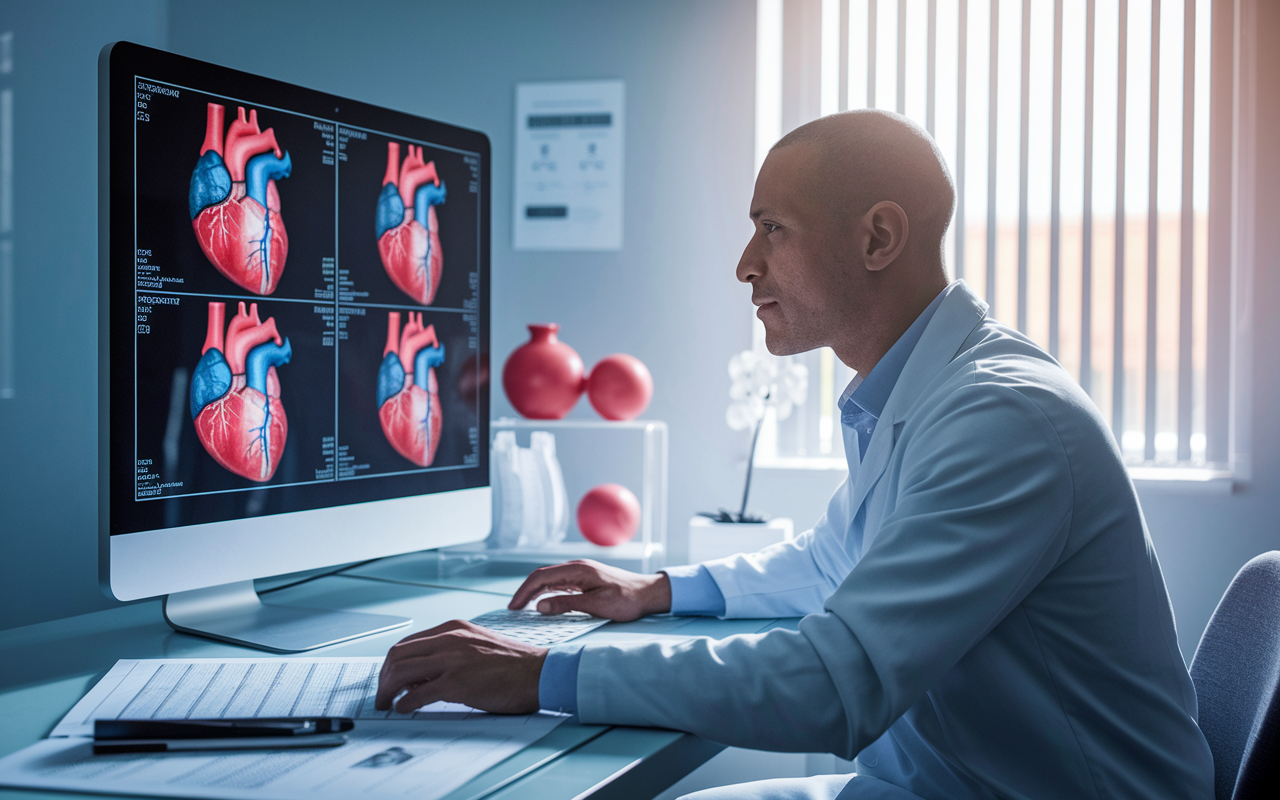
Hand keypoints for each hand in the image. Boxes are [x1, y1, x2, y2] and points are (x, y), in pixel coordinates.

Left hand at [375, 620, 545, 713]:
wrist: (539, 672)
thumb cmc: (513, 664)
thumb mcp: (477, 646)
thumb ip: (449, 653)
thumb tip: (421, 676)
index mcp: (454, 628)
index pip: (407, 643)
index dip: (392, 664)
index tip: (389, 678)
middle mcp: (450, 638)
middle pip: (398, 655)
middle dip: (384, 678)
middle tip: (382, 694)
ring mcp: (453, 660)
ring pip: (402, 672)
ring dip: (388, 691)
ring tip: (387, 703)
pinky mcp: (457, 682)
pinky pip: (417, 694)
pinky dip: (404, 703)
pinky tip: (403, 709)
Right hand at [508, 559, 671, 620]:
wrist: (648, 593)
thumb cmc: (626, 600)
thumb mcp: (596, 606)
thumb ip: (567, 605)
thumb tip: (539, 607)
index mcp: (578, 570)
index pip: (541, 577)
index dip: (523, 592)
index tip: (513, 608)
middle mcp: (576, 567)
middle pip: (541, 576)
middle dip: (524, 592)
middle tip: (512, 611)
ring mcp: (580, 572)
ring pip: (549, 579)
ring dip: (534, 592)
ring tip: (521, 609)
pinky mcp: (584, 579)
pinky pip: (559, 583)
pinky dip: (545, 593)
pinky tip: (541, 604)